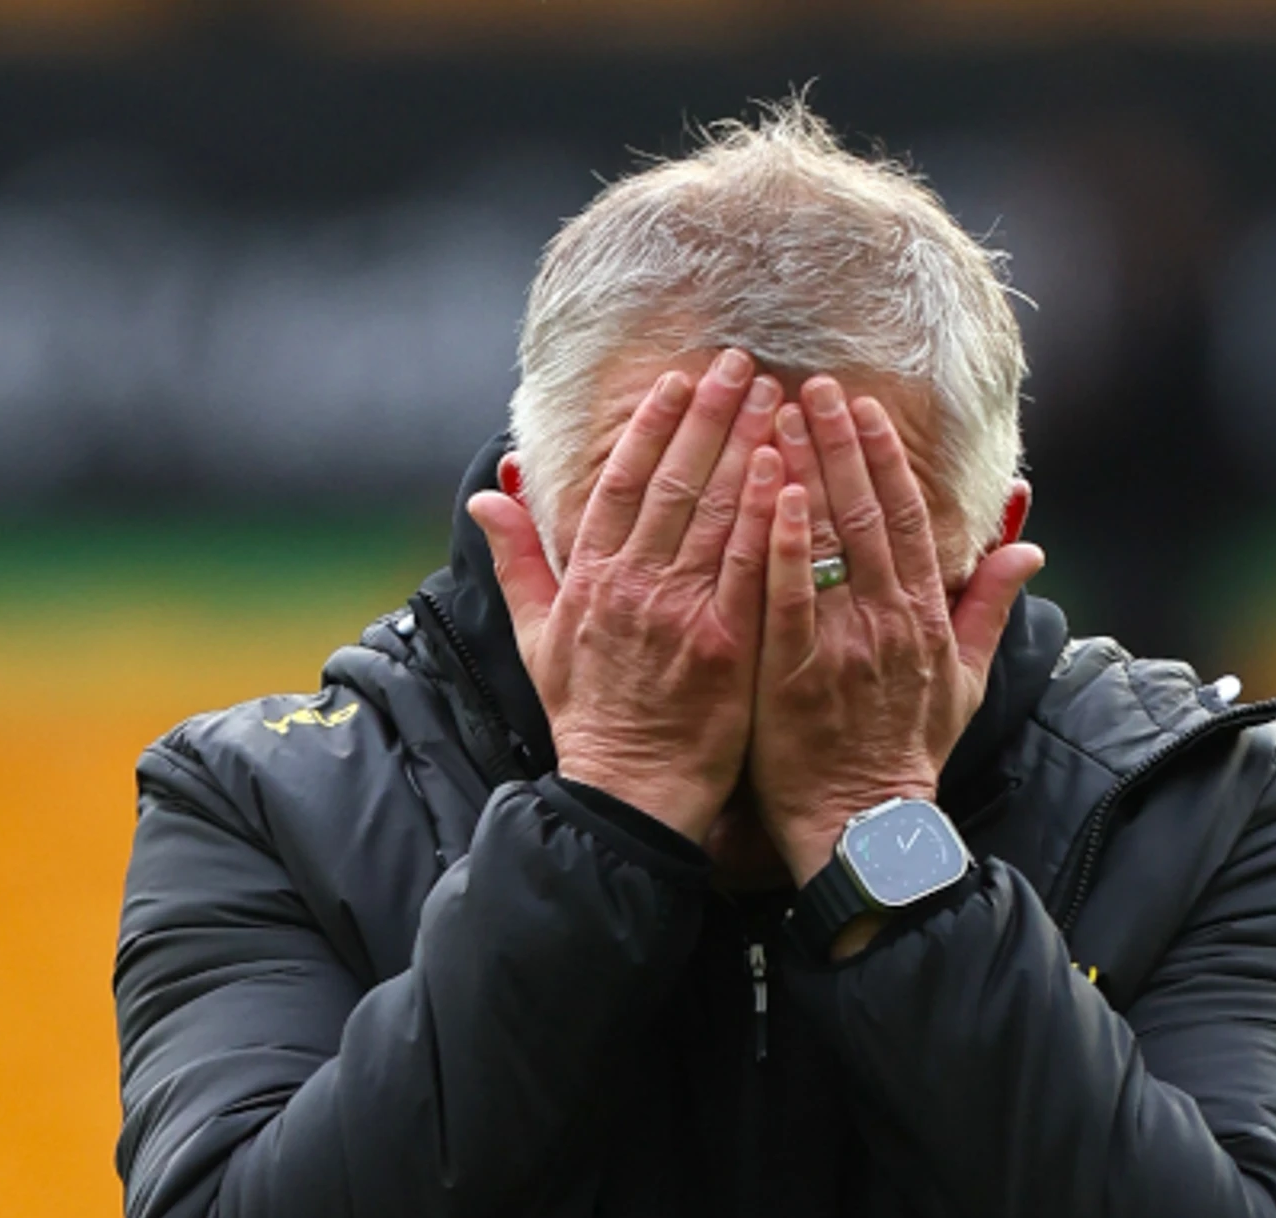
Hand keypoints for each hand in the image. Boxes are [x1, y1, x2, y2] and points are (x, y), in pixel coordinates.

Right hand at [469, 351, 785, 841]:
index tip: (678, 380)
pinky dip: (768, 514)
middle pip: (674, 482)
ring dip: (746, 447)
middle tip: (741, 365)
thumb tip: (487, 497)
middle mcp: (634, 585)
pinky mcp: (727, 643)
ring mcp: (682, 612)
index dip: (651, 425)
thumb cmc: (589, 720)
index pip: (622, 482)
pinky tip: (789, 469)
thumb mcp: (537, 640)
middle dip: (709, 417)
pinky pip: (750, 564)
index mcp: (591, 579)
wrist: (629, 794)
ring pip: (716, 512)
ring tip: (774, 396)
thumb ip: (517, 562)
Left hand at [747, 376, 1041, 886]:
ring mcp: (841, 644)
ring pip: (824, 542)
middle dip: (839, 442)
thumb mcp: (966, 679)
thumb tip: (1028, 546)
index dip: (886, 456)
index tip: (863, 406)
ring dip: (803, 472)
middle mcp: (888, 618)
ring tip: (775, 415)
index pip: (909, 516)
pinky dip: (779, 544)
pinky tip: (767, 494)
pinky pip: (786, 597)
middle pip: (866, 512)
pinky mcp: (793, 673)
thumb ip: (990, 606)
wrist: (869, 828)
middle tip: (812, 384)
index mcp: (924, 615)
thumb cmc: (909, 755)